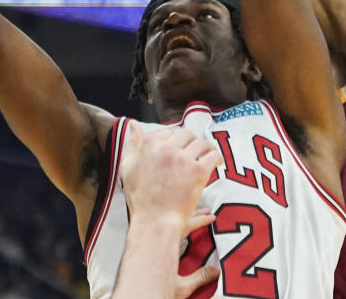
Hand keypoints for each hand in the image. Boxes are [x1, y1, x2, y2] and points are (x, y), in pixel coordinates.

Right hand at [120, 122, 222, 298]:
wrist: (154, 221)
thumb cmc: (139, 198)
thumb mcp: (128, 167)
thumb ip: (133, 144)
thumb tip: (133, 124)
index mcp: (149, 145)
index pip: (168, 133)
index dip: (176, 141)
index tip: (180, 150)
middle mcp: (167, 148)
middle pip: (187, 135)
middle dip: (192, 142)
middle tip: (197, 152)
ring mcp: (183, 159)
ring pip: (201, 143)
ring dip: (206, 148)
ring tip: (208, 156)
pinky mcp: (198, 171)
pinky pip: (213, 155)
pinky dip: (217, 158)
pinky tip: (217, 164)